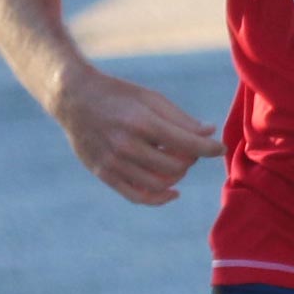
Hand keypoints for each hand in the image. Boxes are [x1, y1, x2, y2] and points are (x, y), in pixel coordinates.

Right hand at [56, 65, 223, 205]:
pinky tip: (172, 191)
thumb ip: (181, 119)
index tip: (220, 148)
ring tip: (177, 162)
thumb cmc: (118, 95)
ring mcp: (113, 162)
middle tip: (190, 148)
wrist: (74, 98)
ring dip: (177, 176)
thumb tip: (209, 133)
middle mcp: (126, 145)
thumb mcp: (150, 98)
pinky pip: (137, 196)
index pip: (187, 144)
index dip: (209, 148)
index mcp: (141, 121)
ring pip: (159, 184)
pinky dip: (159, 198)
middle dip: (190, 159)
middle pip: (176, 167)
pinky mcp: (104, 173)